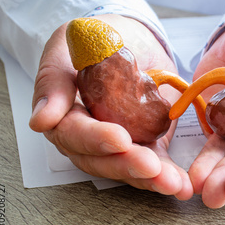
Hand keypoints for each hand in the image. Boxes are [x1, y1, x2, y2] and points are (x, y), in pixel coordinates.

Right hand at [29, 15, 192, 199]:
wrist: (131, 38)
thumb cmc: (95, 40)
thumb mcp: (67, 47)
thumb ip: (53, 81)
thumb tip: (41, 121)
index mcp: (65, 116)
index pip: (74, 134)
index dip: (96, 139)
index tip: (119, 139)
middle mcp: (90, 138)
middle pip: (102, 161)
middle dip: (128, 166)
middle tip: (152, 167)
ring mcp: (120, 145)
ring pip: (130, 169)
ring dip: (152, 179)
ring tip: (174, 183)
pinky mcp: (147, 145)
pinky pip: (155, 164)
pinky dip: (169, 175)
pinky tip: (183, 185)